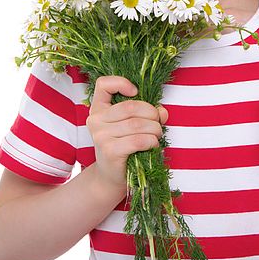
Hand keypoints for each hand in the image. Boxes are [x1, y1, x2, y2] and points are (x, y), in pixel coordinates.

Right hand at [85, 76, 168, 194]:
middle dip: (151, 114)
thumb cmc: (124, 147)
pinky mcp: (110, 151)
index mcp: (98, 108)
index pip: (104, 84)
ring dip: (155, 129)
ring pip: (137, 124)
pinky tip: (152, 145)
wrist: (111, 176)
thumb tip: (163, 112)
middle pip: (130, 106)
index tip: (135, 92)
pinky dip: (152, 141)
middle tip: (157, 123)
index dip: (121, 83)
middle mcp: (95, 120)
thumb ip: (147, 113)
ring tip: (157, 135)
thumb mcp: (132, 126)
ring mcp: (100, 136)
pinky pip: (138, 140)